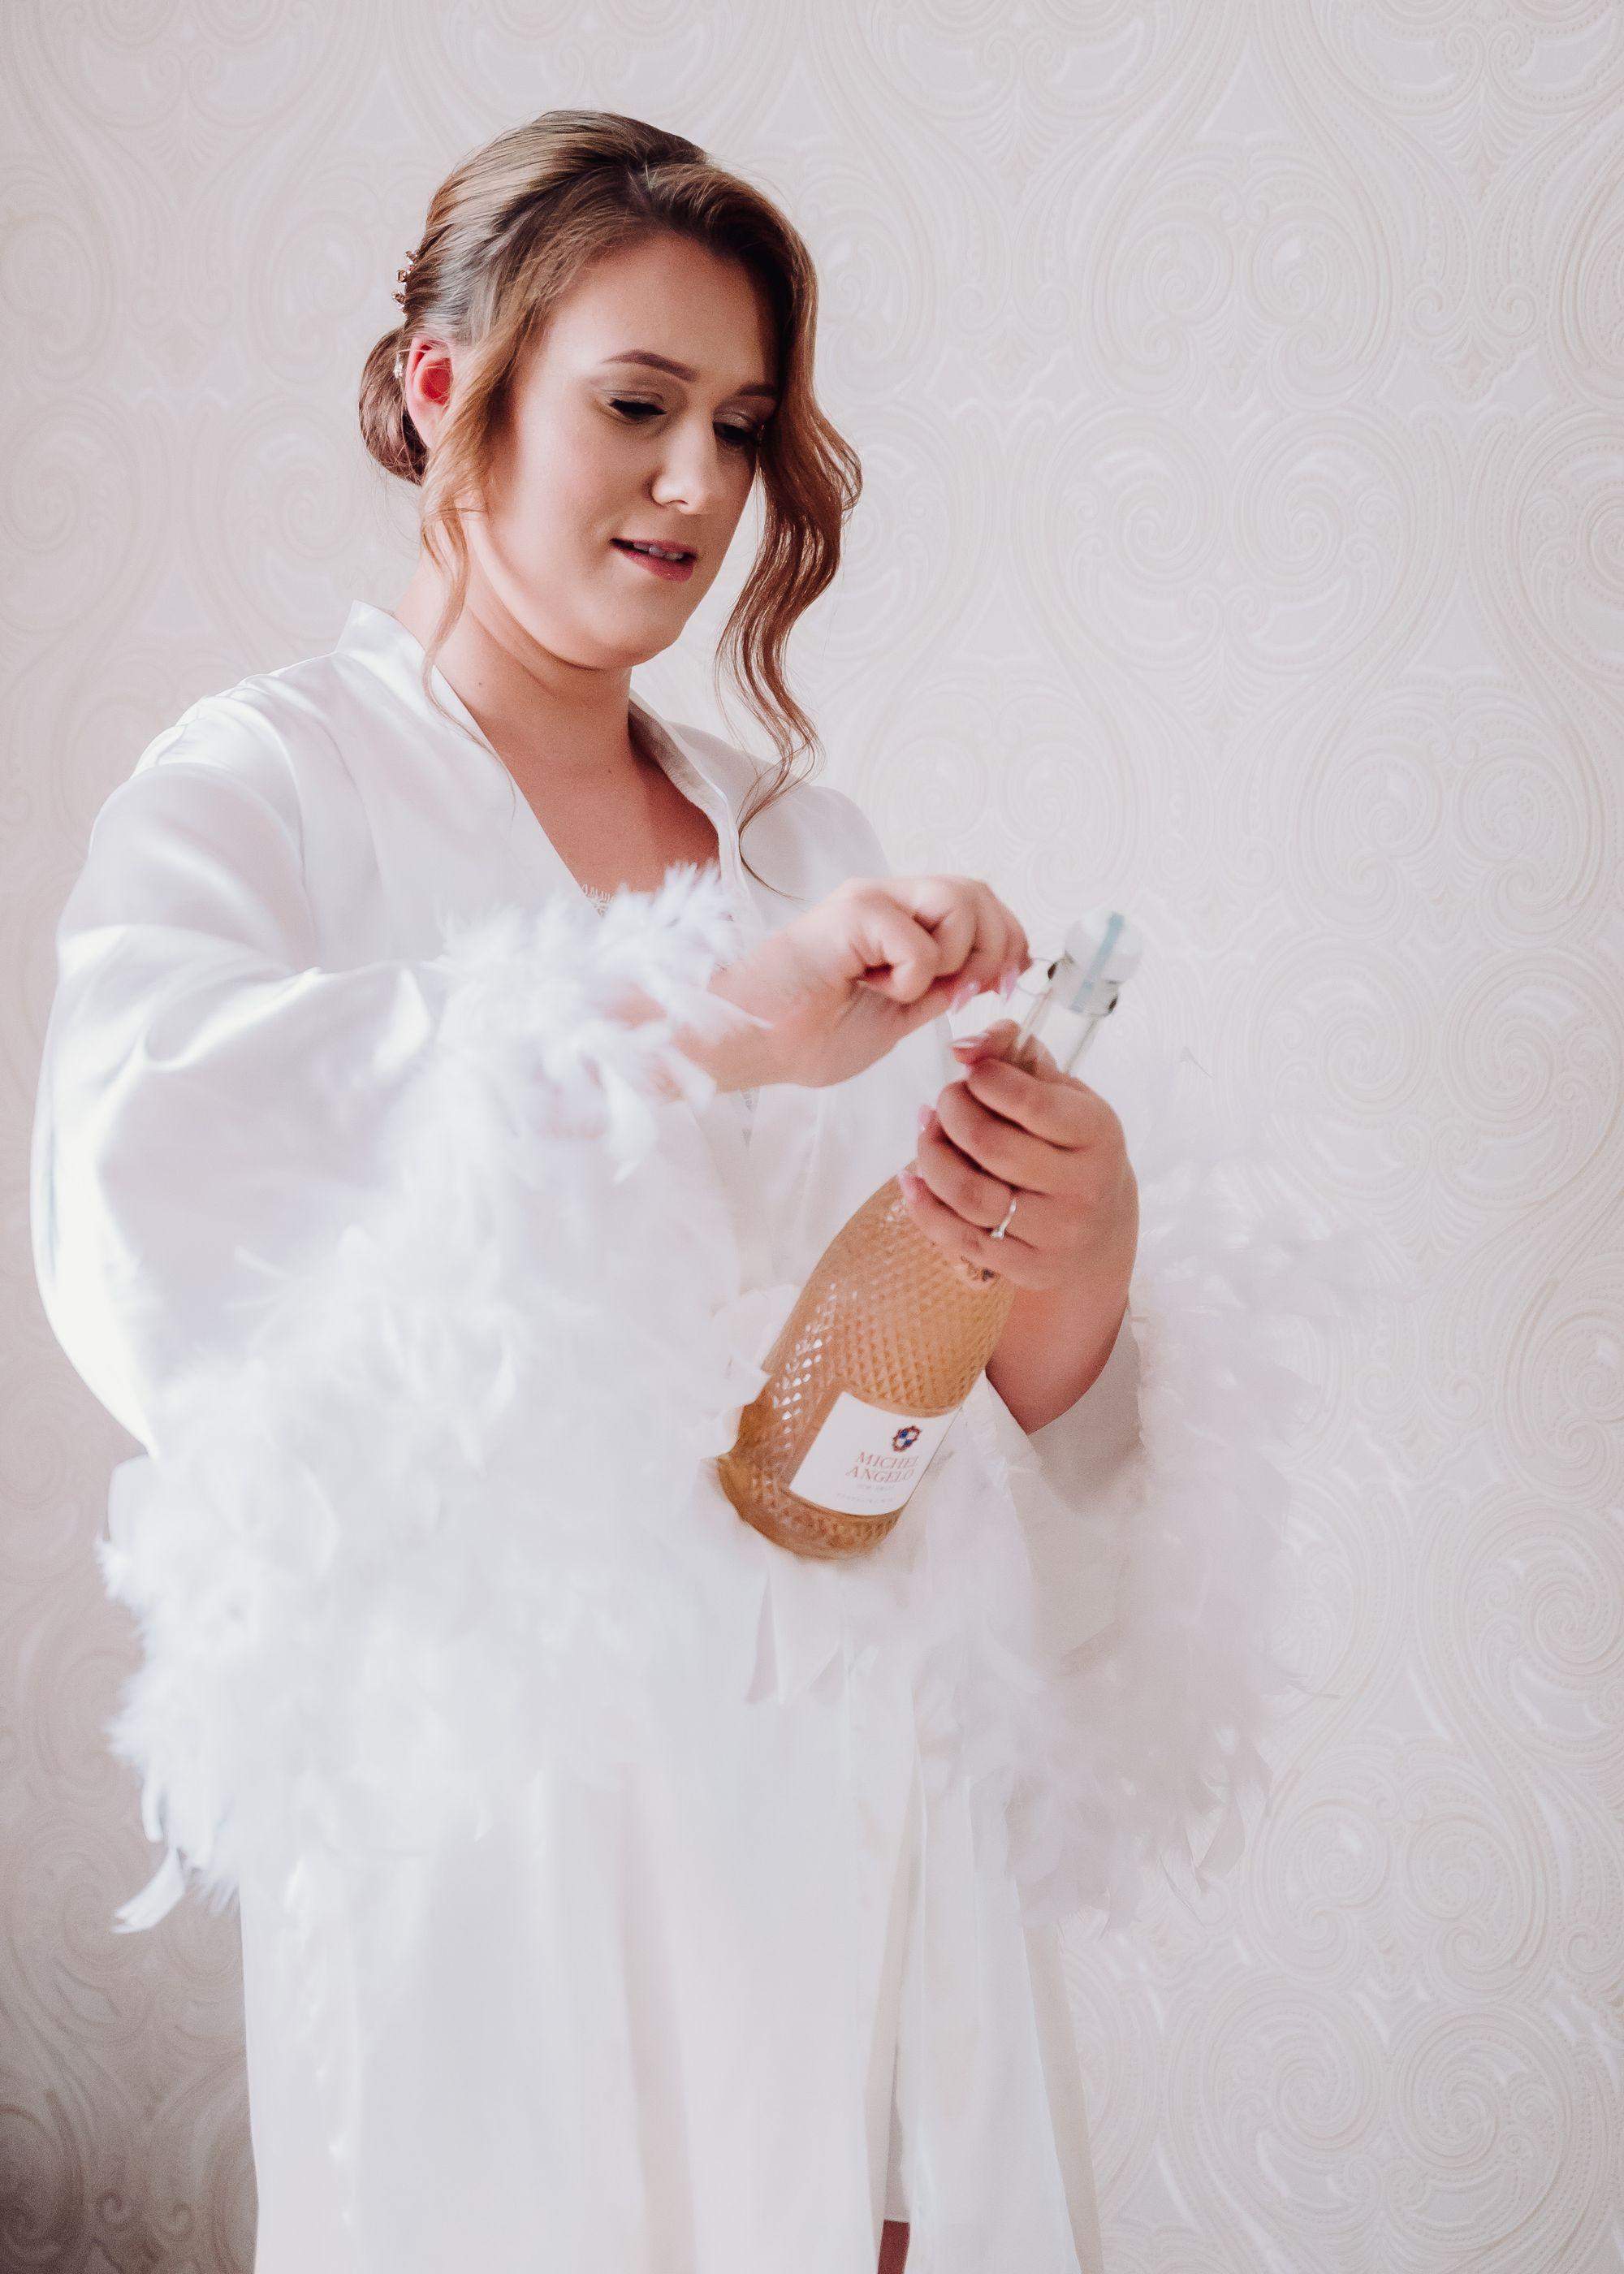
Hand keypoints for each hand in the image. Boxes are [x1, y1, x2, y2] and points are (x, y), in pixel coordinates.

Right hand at [683, 875, 1029, 1091]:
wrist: (744, 1043)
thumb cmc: (804, 1036)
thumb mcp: (896, 1019)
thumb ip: (936, 992)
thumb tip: (981, 979)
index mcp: (897, 919)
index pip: (980, 902)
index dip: (1008, 940)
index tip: (1002, 988)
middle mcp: (886, 898)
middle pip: (980, 892)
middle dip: (995, 949)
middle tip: (965, 995)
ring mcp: (869, 899)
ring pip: (961, 902)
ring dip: (953, 961)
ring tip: (906, 991)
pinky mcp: (853, 912)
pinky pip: (920, 942)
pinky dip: (911, 978)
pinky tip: (872, 989)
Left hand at [898, 1017, 1138, 1291]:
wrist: (1102, 1230)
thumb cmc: (1072, 1145)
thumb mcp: (1063, 1093)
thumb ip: (1017, 1054)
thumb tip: (963, 1047)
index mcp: (1097, 1134)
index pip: (1030, 1102)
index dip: (984, 1078)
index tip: (971, 1073)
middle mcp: (1084, 1187)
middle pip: (990, 1145)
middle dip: (951, 1113)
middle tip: (944, 1102)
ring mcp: (1056, 1234)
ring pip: (969, 1195)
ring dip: (931, 1158)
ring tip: (927, 1135)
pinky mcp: (1027, 1268)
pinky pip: (958, 1237)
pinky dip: (922, 1205)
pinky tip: (912, 1179)